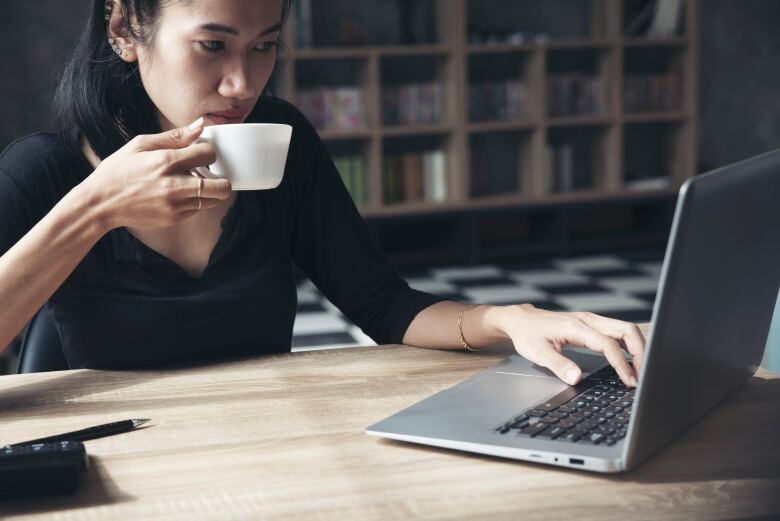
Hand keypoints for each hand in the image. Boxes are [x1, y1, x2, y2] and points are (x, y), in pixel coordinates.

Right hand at [83, 118, 232, 230]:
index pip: (209, 154)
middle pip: (222, 186)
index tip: (201, 152)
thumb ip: (174, 136)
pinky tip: (179, 194)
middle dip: (222, 178)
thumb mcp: (140, 145)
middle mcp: (174, 185)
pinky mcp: (174, 218)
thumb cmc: (119, 170)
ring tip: (194, 183)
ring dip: (210, 191)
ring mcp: (176, 205)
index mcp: (165, 161)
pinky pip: (198, 210)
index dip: (209, 151)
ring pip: (213, 200)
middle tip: (211, 173)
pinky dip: (195, 201)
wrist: (101, 203)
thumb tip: (200, 125)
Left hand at [490, 304, 644, 386]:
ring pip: (625, 329)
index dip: (622, 364)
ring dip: (638, 348)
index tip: (629, 381)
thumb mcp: (537, 353)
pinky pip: (617, 332)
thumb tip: (577, 379)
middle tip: (643, 376)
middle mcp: (588, 320)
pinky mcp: (592, 325)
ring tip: (641, 371)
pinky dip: (629, 345)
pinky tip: (631, 361)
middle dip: (641, 352)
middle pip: (626, 330)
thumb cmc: (528, 334)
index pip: (608, 344)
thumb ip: (558, 365)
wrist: (521, 320)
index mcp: (576, 326)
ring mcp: (591, 321)